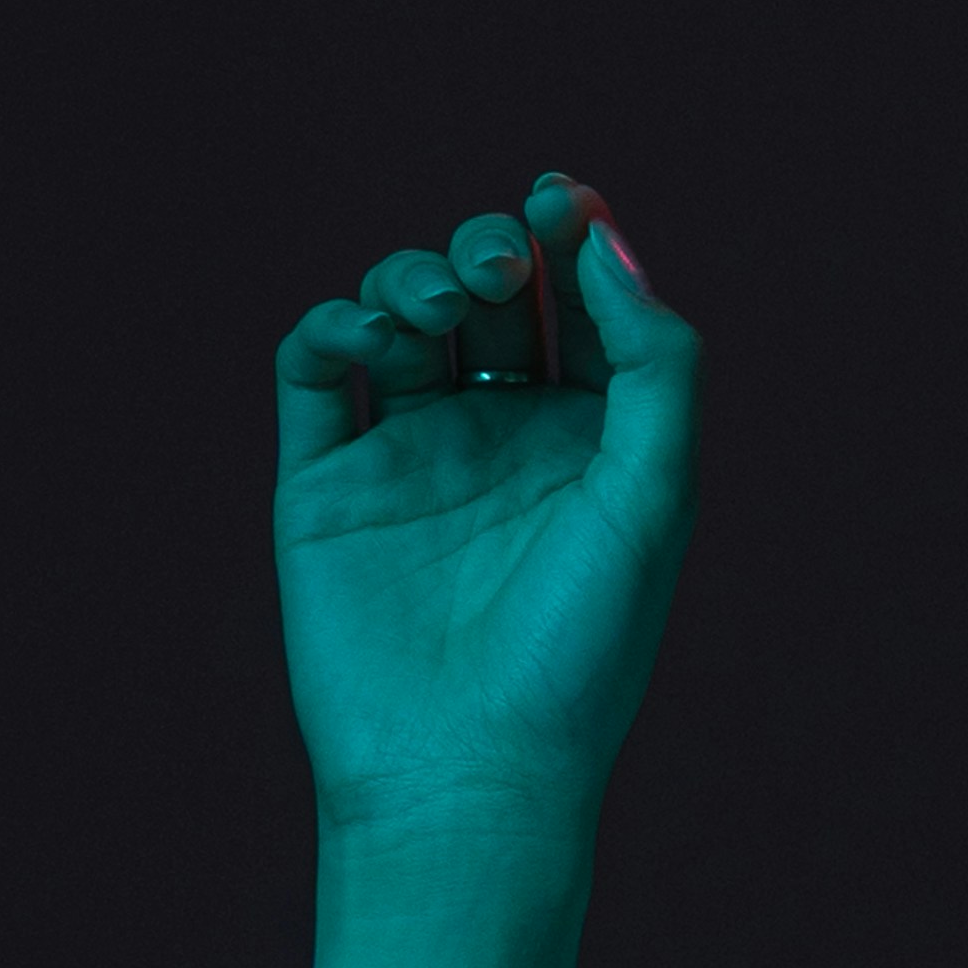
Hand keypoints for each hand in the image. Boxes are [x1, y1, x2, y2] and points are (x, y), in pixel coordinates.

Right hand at [276, 173, 698, 857]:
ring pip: (397, 318)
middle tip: (498, 263)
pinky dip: (330, 326)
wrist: (468, 770)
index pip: (579, 304)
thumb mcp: (654, 495)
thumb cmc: (580, 648)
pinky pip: (313, 373)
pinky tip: (364, 335)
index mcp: (589, 440)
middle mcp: (499, 440)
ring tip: (437, 306)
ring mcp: (409, 458)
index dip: (569, 234)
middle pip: (486, 295)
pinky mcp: (326, 488)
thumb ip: (654, 362)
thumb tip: (608, 240)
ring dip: (411, 278)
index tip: (560, 198)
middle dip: (488, 250)